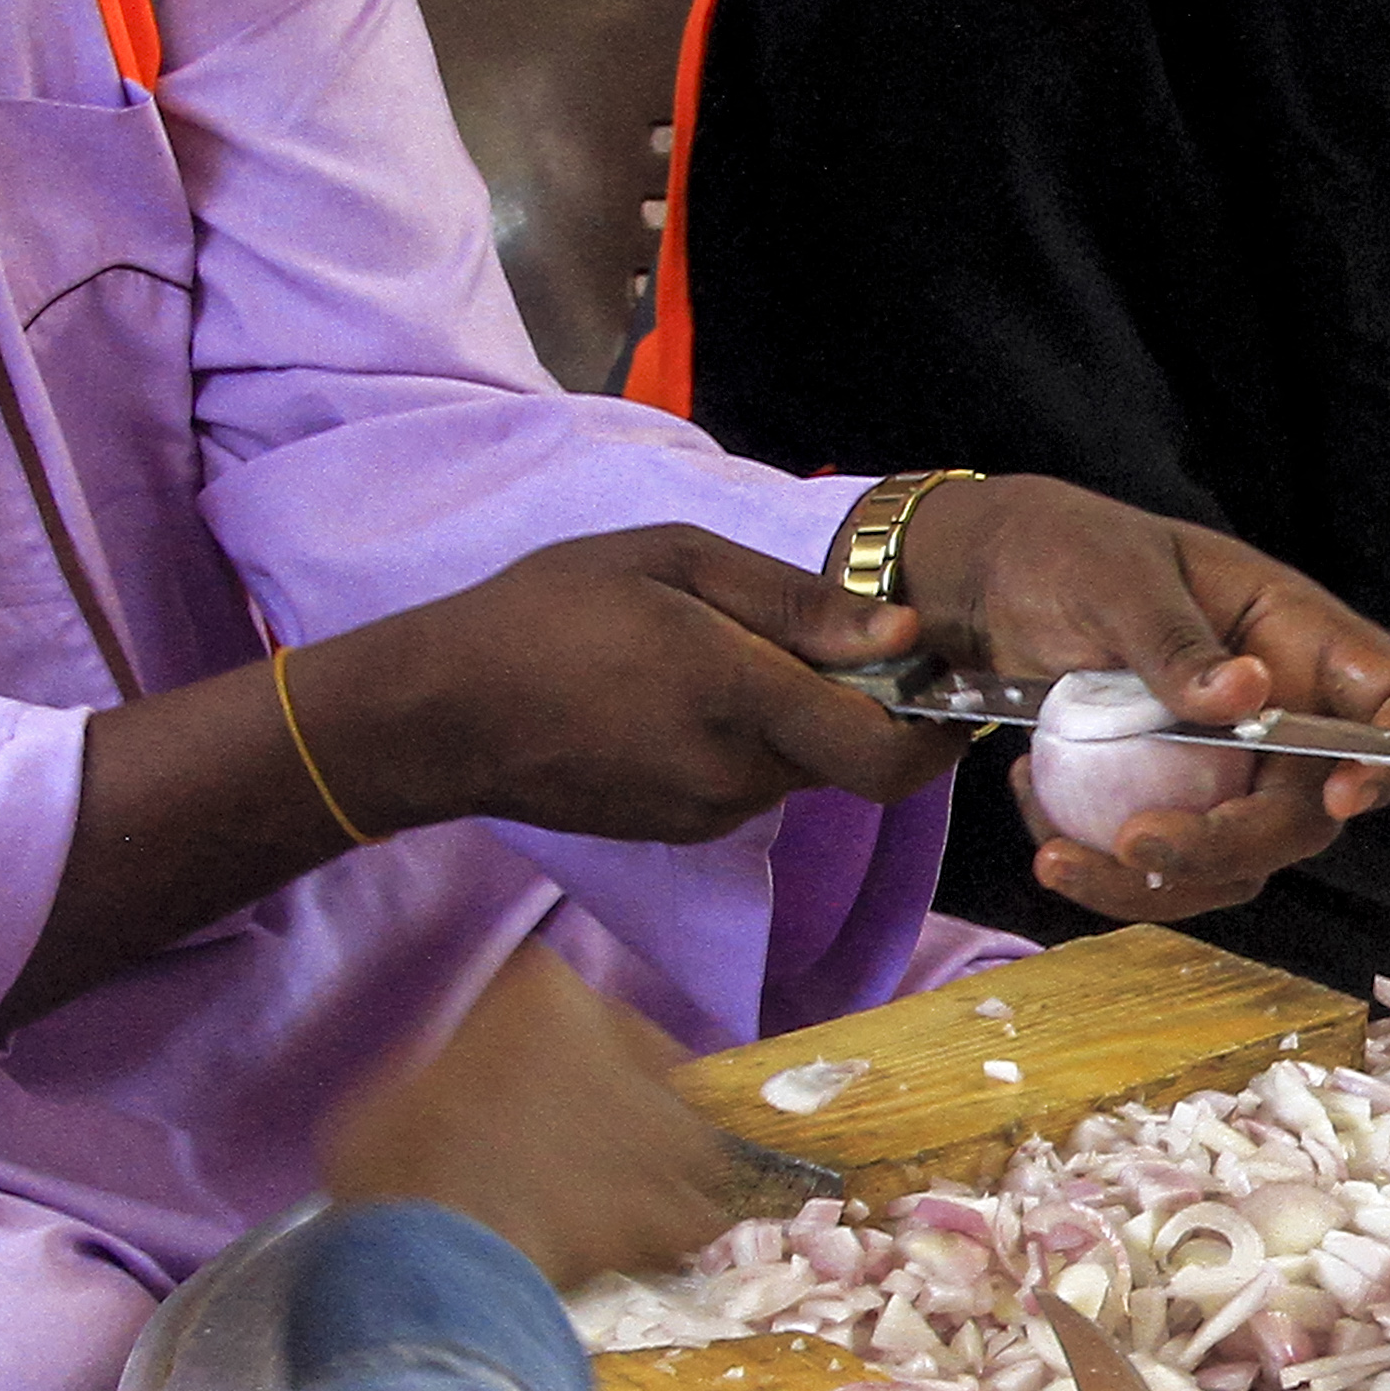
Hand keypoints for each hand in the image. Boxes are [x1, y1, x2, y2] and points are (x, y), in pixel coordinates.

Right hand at [302, 523, 958, 842]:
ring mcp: (707, 813)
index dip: (938, 729)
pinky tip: (688, 690)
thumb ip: (795, 603)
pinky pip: (751, 781)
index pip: (888, 755)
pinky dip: (751, 739)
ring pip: (801, 768)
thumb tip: (904, 635)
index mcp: (741, 699)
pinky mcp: (680, 828)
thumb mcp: (673, 561)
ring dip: (800, 718)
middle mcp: (736, 775)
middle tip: (829, 636)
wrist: (440, 713)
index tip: (949, 682)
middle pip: (851, 758)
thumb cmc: (549, 611)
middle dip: (864, 705)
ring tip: (729, 649)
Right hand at [324, 944, 748, 1288]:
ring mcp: (656, 1120)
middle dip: (631, 1092)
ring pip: (689, 1133)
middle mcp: (620, 1040)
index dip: (563, 1042)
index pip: (572, 994)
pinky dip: (673, 1229)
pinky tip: (646, 1245)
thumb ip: (456, 1056)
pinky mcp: (668, 1197)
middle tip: (591, 1132)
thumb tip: (461, 1071)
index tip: (536, 1072)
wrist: (433, 1242)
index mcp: (545, 990)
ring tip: (630, 1188)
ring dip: (665, 1158)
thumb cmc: (395, 1155)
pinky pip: (694, 1215)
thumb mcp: (405, 1076)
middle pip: (652, 1057)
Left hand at [889, 476, 1389, 919]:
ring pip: (1239, 859)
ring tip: (1057, 857)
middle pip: (1311, 809)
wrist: (991, 588)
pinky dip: (1107, 872)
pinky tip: (1042, 828)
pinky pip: (1169, 868)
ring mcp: (1230, 767)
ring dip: (1158, 882)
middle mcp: (1284, 711)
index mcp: (1298, 636)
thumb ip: (1172, 638)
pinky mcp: (1174, 805)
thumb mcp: (1112, 578)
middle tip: (1136, 842)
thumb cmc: (1064, 551)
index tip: (1340, 795)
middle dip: (1233, 843)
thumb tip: (1248, 694)